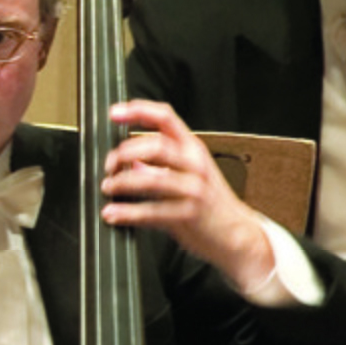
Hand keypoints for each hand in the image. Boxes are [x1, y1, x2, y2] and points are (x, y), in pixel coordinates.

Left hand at [101, 100, 271, 290]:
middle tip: (110, 166)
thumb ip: (159, 162)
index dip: (138, 111)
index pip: (166, 117)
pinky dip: (127, 213)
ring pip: (152, 178)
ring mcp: (193, 189)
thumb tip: (128, 160)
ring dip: (122, 182)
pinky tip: (114, 214)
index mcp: (192, 148)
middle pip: (156, 146)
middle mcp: (194, 164)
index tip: (114, 113)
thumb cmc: (210, 202)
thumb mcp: (189, 172)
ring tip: (108, 188)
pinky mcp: (189, 214)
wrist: (237, 233)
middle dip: (124, 153)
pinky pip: (152, 212)